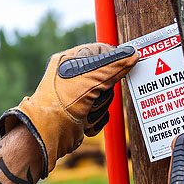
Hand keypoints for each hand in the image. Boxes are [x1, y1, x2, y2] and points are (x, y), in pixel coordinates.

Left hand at [0, 43, 136, 177]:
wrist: (49, 133)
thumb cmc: (63, 100)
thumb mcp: (92, 77)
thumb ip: (115, 65)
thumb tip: (133, 54)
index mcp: (70, 61)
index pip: (100, 51)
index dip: (114, 58)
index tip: (126, 63)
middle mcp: (73, 77)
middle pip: (107, 77)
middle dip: (104, 91)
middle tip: (94, 94)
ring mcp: (78, 97)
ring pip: (106, 98)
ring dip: (99, 108)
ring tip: (85, 110)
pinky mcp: (82, 114)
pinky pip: (102, 114)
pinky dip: (96, 120)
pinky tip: (84, 121)